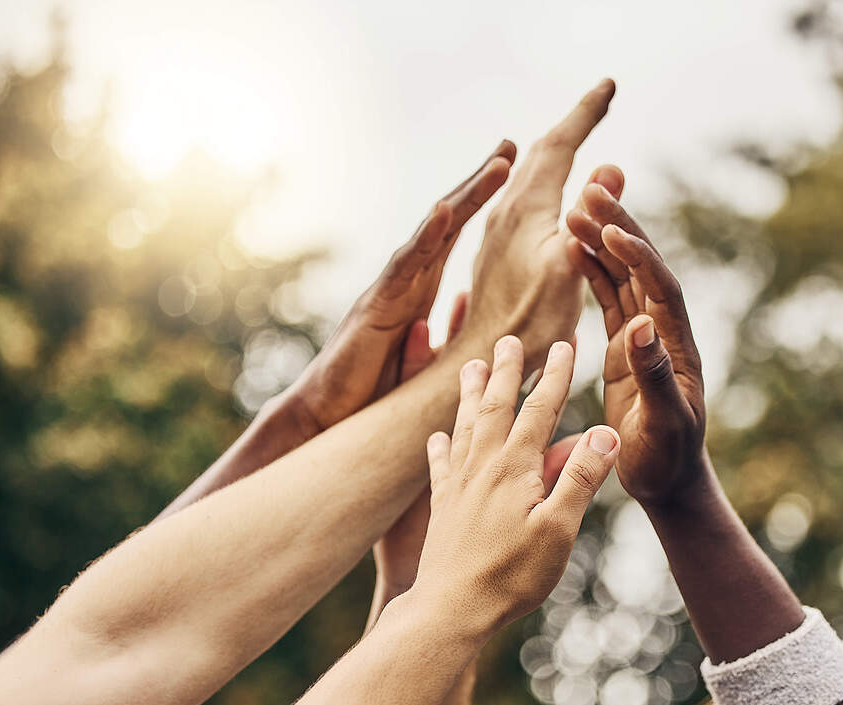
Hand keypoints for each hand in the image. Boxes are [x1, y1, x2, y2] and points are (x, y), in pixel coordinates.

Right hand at [273, 141, 516, 443]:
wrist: (329, 419)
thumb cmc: (374, 397)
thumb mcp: (428, 365)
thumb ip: (452, 339)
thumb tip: (480, 324)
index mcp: (421, 291)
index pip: (458, 239)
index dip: (484, 207)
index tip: (513, 173)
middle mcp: (407, 281)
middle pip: (448, 223)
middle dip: (479, 185)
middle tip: (510, 148)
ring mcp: (391, 289)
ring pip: (432, 235)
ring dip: (466, 198)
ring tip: (498, 166)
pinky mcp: (376, 306)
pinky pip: (405, 266)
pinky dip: (426, 237)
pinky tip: (446, 211)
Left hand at [414, 336, 618, 632]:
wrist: (451, 609)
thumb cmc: (511, 575)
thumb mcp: (559, 529)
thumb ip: (580, 477)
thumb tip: (605, 432)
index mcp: (514, 467)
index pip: (540, 409)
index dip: (556, 375)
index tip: (566, 343)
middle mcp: (482, 466)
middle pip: (496, 406)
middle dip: (507, 371)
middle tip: (508, 339)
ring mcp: (458, 485)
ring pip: (465, 426)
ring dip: (471, 394)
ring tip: (470, 366)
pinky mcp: (443, 508)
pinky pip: (441, 465)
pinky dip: (441, 446)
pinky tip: (438, 437)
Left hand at [463, 81, 615, 366]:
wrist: (486, 358)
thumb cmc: (530, 322)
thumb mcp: (568, 267)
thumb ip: (589, 218)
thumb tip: (610, 169)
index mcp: (526, 207)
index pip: (559, 144)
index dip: (586, 113)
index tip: (609, 85)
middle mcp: (505, 211)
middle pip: (540, 153)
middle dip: (572, 124)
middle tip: (598, 101)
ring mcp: (497, 232)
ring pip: (526, 175)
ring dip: (552, 150)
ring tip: (573, 135)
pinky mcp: (495, 253)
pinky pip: (521, 199)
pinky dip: (541, 180)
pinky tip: (542, 194)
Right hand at [564, 179, 706, 504]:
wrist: (669, 481)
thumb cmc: (668, 459)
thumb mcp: (664, 422)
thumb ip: (655, 375)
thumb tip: (641, 326)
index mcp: (676, 347)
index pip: (659, 288)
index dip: (638, 256)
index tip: (611, 229)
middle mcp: (662, 333)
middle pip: (642, 267)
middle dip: (619, 227)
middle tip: (591, 189)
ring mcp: (643, 338)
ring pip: (622, 277)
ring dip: (601, 242)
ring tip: (574, 208)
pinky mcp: (624, 349)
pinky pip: (608, 300)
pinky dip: (592, 272)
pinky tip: (572, 249)